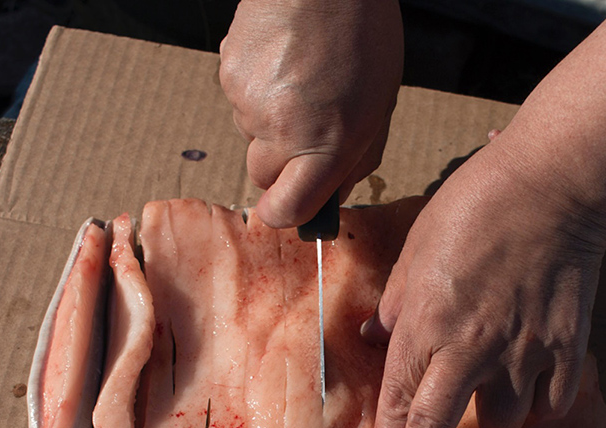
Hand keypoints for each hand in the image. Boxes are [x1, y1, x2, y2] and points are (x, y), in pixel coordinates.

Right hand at [219, 0, 403, 226]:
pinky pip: (240, 101)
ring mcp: (247, 102)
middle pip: (262, 177)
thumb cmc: (364, 36)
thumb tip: (328, 199)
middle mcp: (280, 130)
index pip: (285, 211)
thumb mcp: (378, 108)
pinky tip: (284, 62)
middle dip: (282, 165)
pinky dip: (258, 92)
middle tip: (308, 129)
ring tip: (302, 81)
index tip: (293, 208)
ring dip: (271, 123)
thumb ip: (354, 160)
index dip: (287, 213)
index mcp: (325, 146)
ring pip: (250, 136)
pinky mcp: (227, 73)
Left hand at [364, 133, 605, 427]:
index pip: (398, 404)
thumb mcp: (416, 250)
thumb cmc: (475, 207)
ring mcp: (523, 355)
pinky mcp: (567, 350)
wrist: (552, 187)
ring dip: (491, 419)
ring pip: (504, 423)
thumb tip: (377, 337)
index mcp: (425, 325)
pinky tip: (533, 386)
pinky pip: (551, 404)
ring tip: (488, 401)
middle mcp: (470, 351)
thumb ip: (396, 303)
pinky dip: (540, 403)